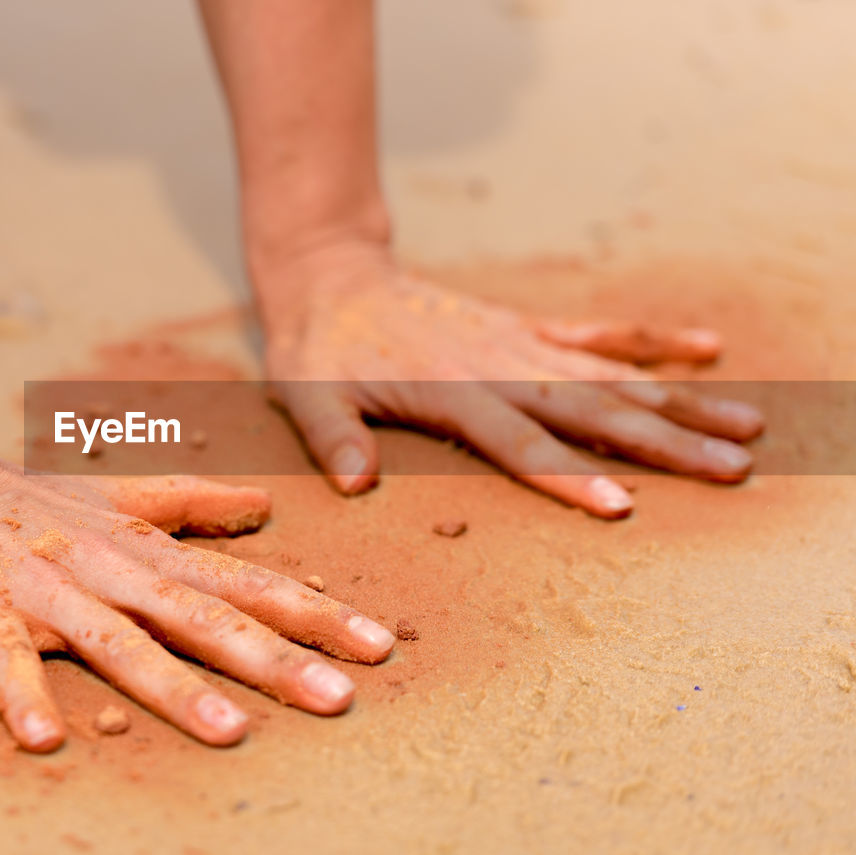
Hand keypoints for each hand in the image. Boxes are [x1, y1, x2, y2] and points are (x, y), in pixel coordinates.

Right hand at [0, 423, 395, 751]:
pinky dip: (21, 693)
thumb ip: (190, 503)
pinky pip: (1, 655)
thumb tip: (266, 505)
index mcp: (143, 550)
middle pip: (198, 617)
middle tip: (340, 699)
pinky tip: (47, 740)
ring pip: (116, 639)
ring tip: (229, 734)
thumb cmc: (24, 498)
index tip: (377, 644)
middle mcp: (106, 569)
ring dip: (171, 687)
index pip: (241, 583)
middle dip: (272, 659)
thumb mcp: (115, 499)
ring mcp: (43, 589)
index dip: (311, 611)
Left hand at [260, 245, 763, 517]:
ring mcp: (519, 345)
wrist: (332, 277)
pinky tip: (709, 351)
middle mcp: (499, 366)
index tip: (623, 503)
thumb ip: (332, 437)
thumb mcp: (305, 395)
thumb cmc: (318, 348)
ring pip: (614, 376)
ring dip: (680, 403)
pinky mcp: (524, 329)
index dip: (568, 475)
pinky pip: (599, 336)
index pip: (519, 442)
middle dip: (664, 442)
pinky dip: (652, 342)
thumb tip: (355, 484)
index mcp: (451, 391)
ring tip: (747, 428)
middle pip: (593, 409)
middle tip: (731, 471)